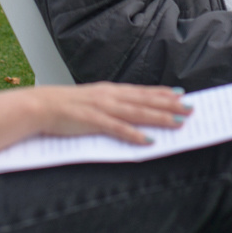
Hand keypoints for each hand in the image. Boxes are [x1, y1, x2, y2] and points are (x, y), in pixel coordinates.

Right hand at [31, 83, 190, 145]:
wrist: (39, 106)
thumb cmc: (64, 106)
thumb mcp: (91, 100)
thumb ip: (109, 105)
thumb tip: (125, 111)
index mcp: (110, 91)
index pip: (142, 91)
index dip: (163, 93)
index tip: (182, 94)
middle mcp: (110, 96)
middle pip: (146, 101)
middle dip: (170, 105)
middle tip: (191, 108)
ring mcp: (103, 108)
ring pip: (138, 113)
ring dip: (160, 118)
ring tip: (179, 122)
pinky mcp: (93, 122)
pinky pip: (118, 130)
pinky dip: (134, 135)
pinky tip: (149, 141)